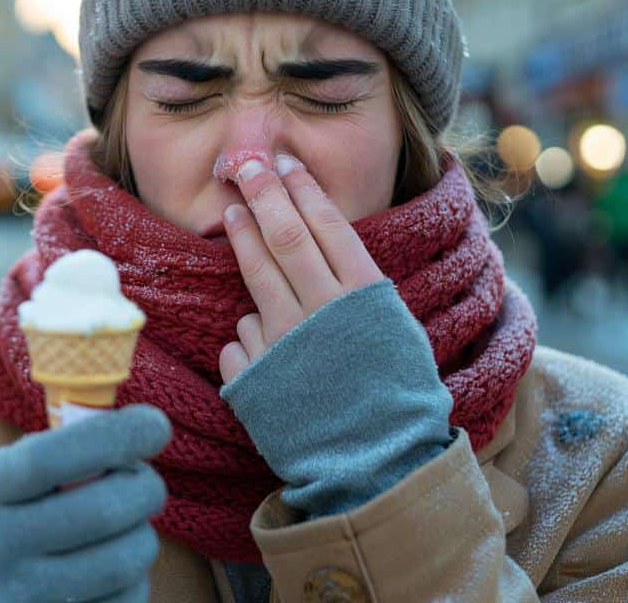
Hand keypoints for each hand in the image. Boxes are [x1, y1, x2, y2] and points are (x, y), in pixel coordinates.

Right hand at [0, 405, 170, 602]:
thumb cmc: (12, 514)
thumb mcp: (10, 475)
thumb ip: (60, 449)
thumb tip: (136, 431)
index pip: (48, 460)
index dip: (113, 436)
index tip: (155, 424)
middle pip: (103, 511)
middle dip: (145, 486)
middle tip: (145, 482)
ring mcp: (21, 602)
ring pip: (126, 558)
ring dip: (142, 535)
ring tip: (123, 529)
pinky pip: (129, 599)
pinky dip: (134, 577)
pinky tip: (111, 569)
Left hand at [219, 153, 384, 382]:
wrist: (377, 465)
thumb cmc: (395, 393)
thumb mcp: (393, 329)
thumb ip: (360, 290)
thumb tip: (328, 247)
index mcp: (365, 297)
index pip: (327, 225)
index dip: (301, 189)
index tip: (283, 163)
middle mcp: (323, 313)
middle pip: (284, 237)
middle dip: (262, 194)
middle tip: (245, 165)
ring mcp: (285, 344)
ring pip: (254, 276)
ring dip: (241, 238)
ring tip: (232, 212)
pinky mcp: (256, 376)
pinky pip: (242, 337)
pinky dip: (250, 331)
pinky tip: (263, 339)